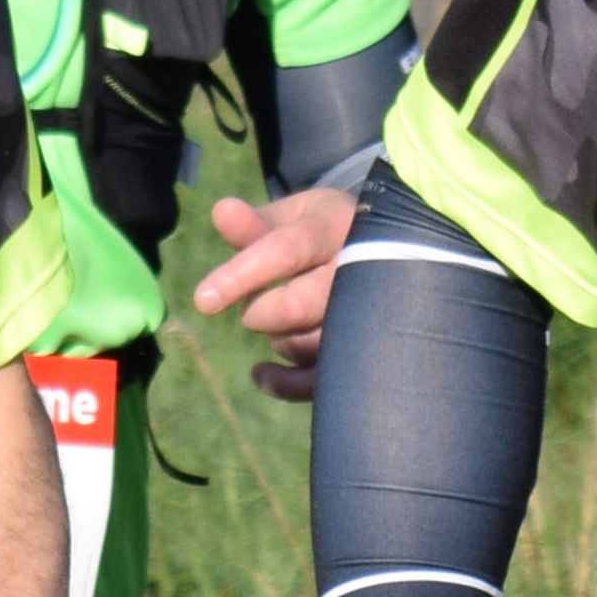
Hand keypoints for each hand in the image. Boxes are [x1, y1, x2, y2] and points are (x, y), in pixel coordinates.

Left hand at [191, 183, 360, 404]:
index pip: (284, 251)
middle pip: (298, 305)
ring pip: (313, 344)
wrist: (393, 254)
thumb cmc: (326, 232)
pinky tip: (261, 373)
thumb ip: (256, 222)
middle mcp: (361, 268)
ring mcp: (371, 313)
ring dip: (280, 340)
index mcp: (337, 226)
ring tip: (278, 323)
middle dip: (260, 312)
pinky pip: (324, 380)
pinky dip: (285, 385)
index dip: (241, 275)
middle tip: (253, 307)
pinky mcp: (369, 352)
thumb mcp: (296, 216)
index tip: (203, 300)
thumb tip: (221, 211)